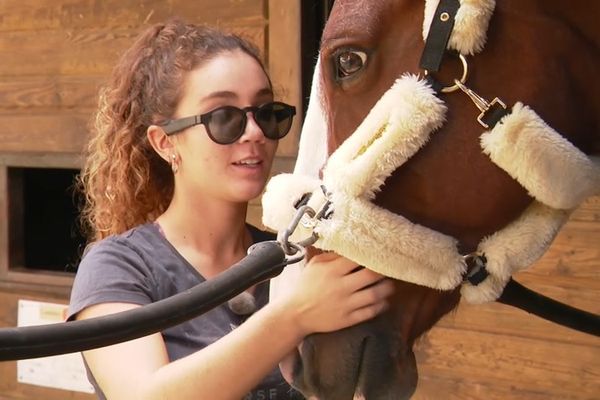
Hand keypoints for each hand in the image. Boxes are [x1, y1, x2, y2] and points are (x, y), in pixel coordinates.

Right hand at [279, 252, 394, 334]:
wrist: (296, 313)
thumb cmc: (305, 286)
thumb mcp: (315, 265)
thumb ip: (332, 256)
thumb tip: (351, 247)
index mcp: (332, 270)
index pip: (358, 259)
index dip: (372, 255)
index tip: (381, 252)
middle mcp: (341, 286)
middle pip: (371, 276)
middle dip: (383, 271)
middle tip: (389, 269)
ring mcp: (345, 304)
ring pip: (374, 295)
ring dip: (386, 289)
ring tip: (389, 285)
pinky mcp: (348, 319)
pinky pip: (370, 312)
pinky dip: (380, 306)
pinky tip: (383, 301)